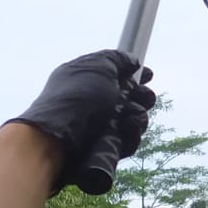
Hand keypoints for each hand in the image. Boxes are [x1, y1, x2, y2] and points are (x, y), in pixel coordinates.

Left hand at [7, 50, 155, 188]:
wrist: (58, 139)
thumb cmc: (76, 98)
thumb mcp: (98, 66)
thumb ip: (118, 59)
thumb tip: (133, 62)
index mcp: (88, 80)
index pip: (117, 76)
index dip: (135, 75)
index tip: (149, 75)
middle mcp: (94, 103)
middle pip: (131, 99)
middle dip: (142, 97)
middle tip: (142, 98)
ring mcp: (99, 126)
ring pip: (133, 120)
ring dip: (138, 117)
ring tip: (129, 117)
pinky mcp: (104, 148)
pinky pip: (128, 141)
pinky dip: (130, 135)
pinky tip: (125, 129)